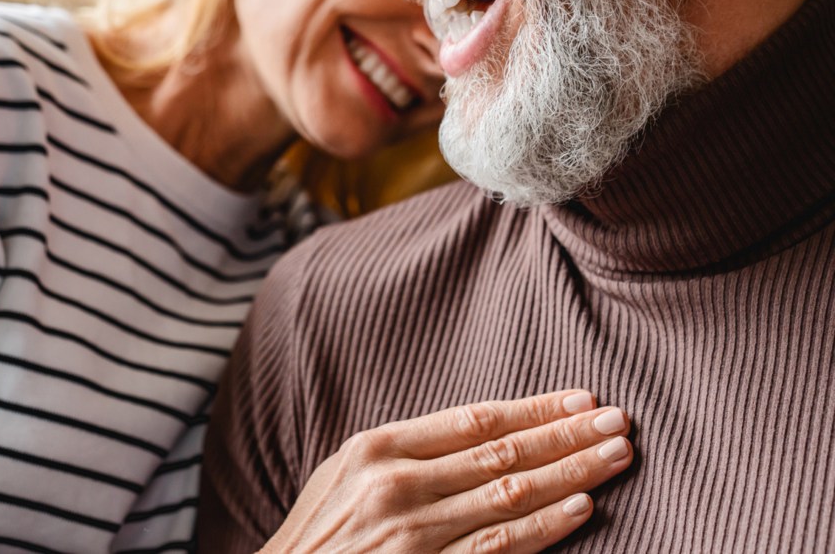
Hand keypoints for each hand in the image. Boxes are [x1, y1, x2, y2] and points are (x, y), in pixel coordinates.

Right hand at [259, 390, 631, 553]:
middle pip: (501, 452)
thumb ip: (404, 452)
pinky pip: (498, 547)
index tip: (581, 398)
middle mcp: (396, 484)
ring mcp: (413, 533)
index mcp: (377, 447)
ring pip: (510, 495)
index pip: (475, 419)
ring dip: (571, 473)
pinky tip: (583, 508)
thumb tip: (479, 432)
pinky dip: (545, 526)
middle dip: (567, 434)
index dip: (534, 409)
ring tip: (616, 454)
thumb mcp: (344, 474)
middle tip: (619, 419)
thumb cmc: (319, 532)